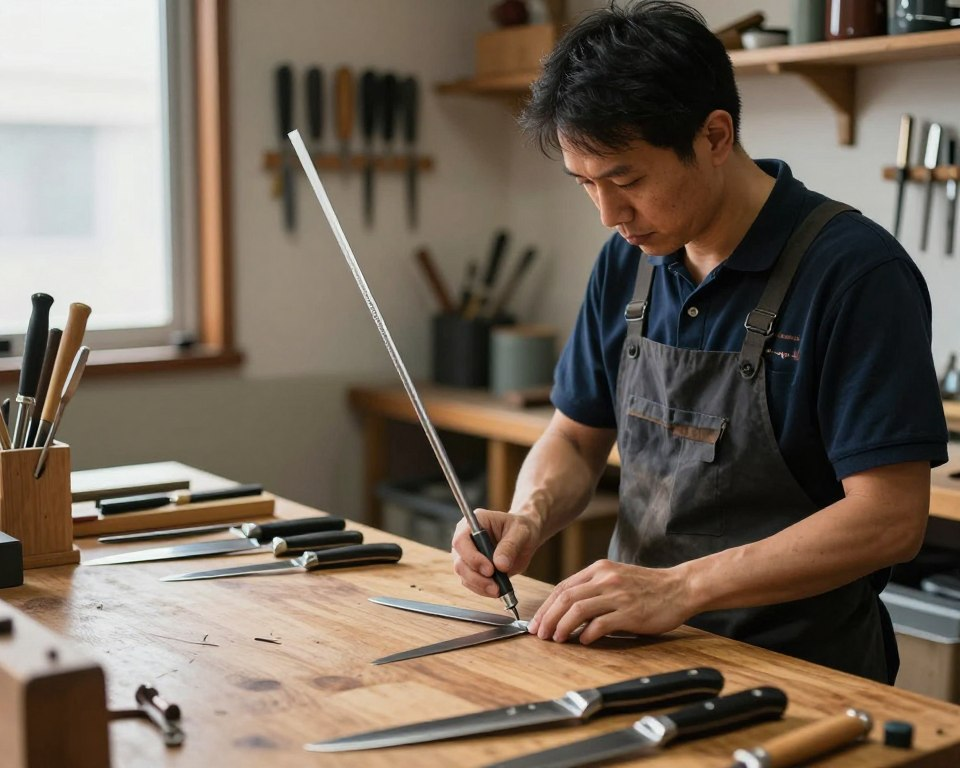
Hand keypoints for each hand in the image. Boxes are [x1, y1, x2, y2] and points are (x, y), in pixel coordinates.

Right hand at [451, 509, 540, 597]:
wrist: (525, 538)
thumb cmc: (521, 528)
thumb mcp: (521, 532)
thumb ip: (510, 546)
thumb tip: (500, 565)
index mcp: (474, 523)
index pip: (461, 541)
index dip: (472, 557)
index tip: (490, 569)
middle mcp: (466, 540)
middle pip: (459, 563)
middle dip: (476, 577)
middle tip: (496, 586)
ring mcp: (467, 556)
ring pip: (464, 576)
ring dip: (480, 586)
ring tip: (499, 590)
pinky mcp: (474, 570)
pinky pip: (472, 584)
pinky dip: (484, 590)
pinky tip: (498, 590)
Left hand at [528, 559, 691, 643]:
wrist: (680, 587)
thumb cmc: (648, 587)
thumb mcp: (616, 578)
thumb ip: (594, 589)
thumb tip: (567, 611)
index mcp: (599, 569)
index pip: (563, 587)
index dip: (546, 606)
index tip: (537, 622)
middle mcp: (606, 578)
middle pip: (566, 598)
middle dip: (548, 618)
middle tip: (539, 634)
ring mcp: (618, 595)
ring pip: (578, 609)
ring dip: (562, 626)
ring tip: (556, 639)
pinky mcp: (631, 612)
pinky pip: (601, 623)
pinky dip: (587, 634)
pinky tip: (583, 641)